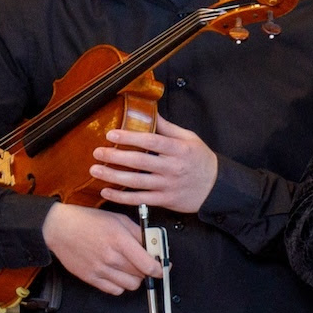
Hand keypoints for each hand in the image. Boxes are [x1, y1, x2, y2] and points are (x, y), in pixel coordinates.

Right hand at [42, 201, 162, 295]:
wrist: (59, 228)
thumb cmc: (89, 221)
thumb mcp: (119, 219)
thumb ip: (139, 233)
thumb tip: (155, 245)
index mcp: (120, 240)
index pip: (149, 265)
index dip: (161, 268)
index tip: (163, 266)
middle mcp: (111, 257)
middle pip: (142, 276)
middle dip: (148, 270)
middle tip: (144, 263)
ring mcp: (99, 269)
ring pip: (130, 286)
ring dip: (135, 279)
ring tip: (130, 268)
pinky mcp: (90, 278)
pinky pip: (114, 290)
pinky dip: (120, 285)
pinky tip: (117, 274)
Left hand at [92, 116, 219, 212]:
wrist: (216, 188)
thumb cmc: (201, 160)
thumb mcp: (189, 139)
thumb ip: (167, 128)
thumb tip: (149, 112)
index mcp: (179, 150)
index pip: (152, 142)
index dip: (130, 138)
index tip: (112, 134)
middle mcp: (173, 168)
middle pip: (140, 162)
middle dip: (116, 156)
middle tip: (98, 152)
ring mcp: (168, 185)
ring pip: (137, 182)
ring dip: (113, 176)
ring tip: (96, 170)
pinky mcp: (165, 200)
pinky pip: (140, 199)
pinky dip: (122, 197)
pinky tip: (107, 191)